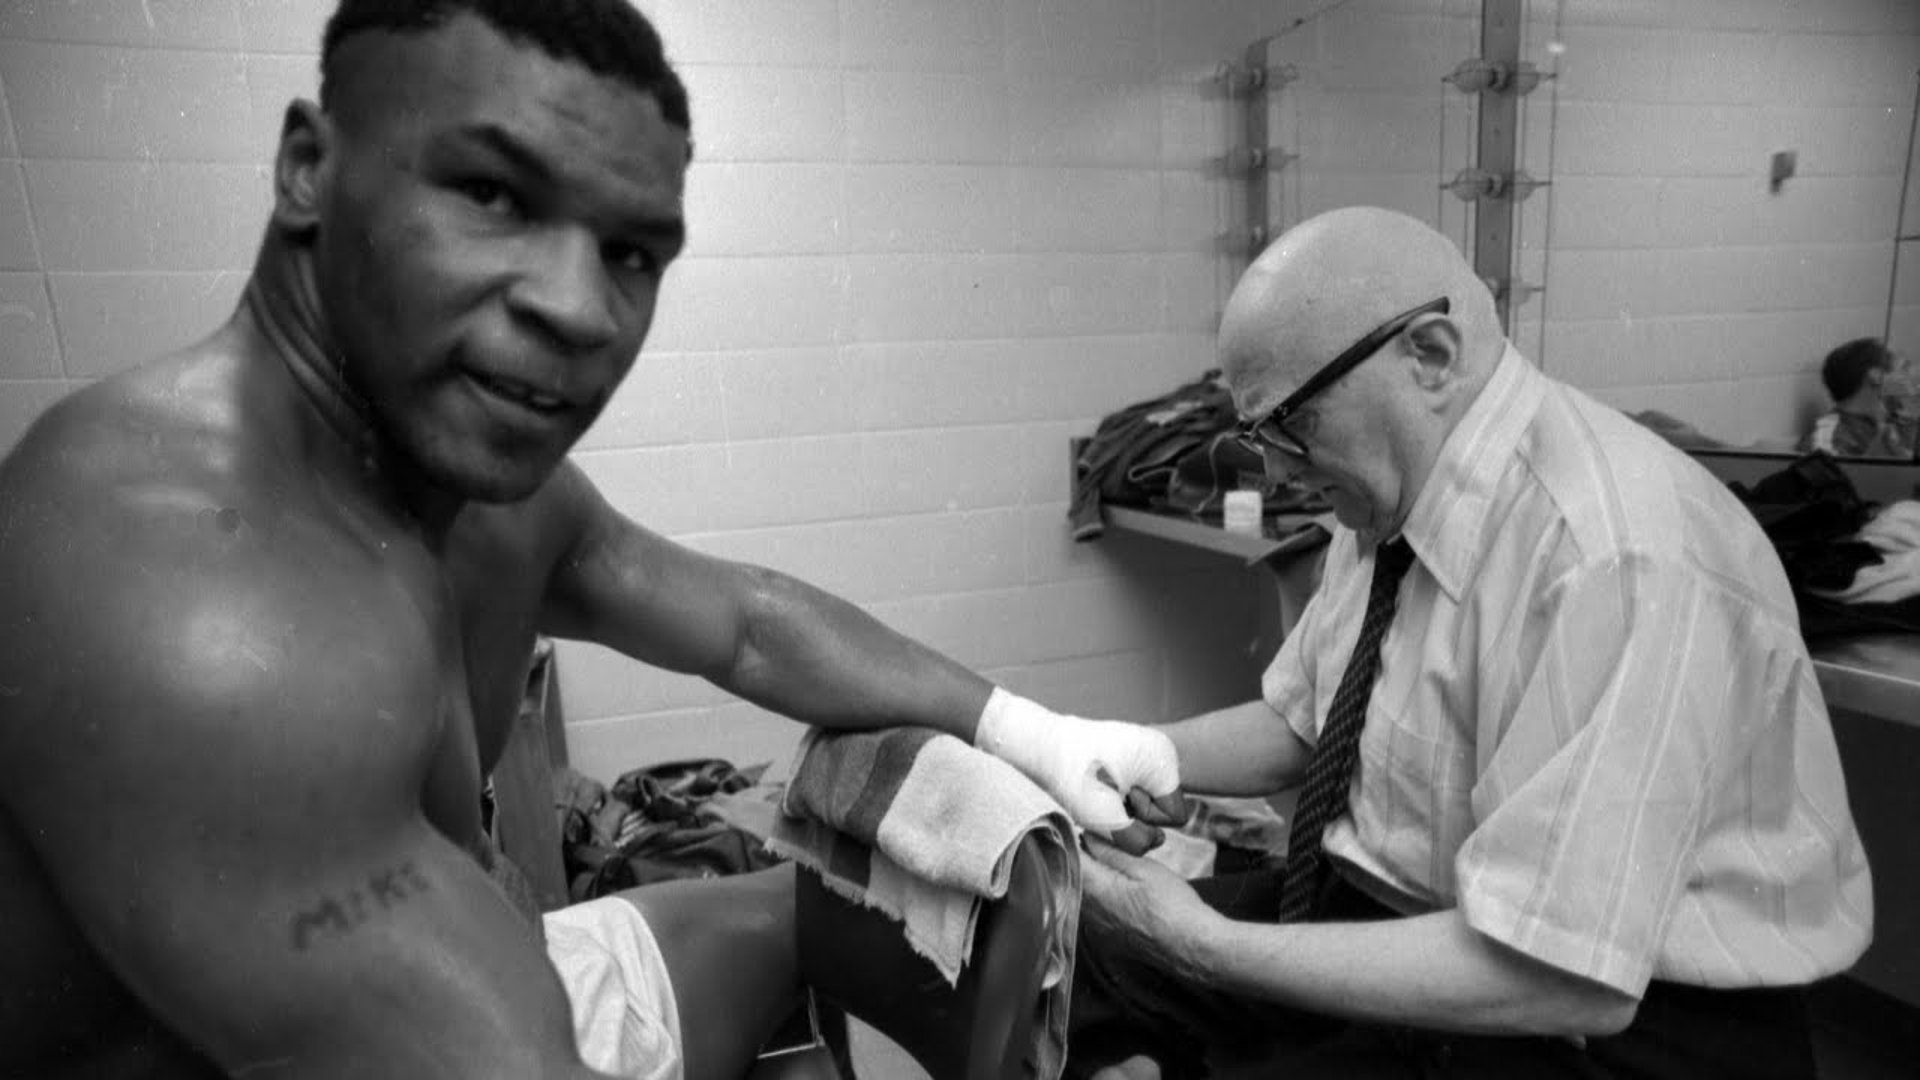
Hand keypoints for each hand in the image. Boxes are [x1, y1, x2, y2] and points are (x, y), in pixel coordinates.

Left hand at [974, 689, 1182, 832]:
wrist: (1037, 743)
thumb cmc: (1070, 775)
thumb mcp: (1106, 819)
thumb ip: (1138, 840)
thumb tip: (1153, 842)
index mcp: (1163, 761)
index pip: (1175, 816)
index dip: (1146, 820)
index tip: (1118, 805)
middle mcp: (1160, 750)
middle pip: (1159, 806)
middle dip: (1133, 811)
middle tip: (1102, 797)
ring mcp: (1144, 747)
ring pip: (1143, 797)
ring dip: (1121, 803)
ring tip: (1094, 790)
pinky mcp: (1126, 749)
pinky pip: (1130, 783)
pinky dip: (1113, 790)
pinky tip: (1092, 785)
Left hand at [1078, 834, 1217, 981]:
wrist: (1192, 947)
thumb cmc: (1172, 906)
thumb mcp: (1144, 869)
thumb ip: (1110, 853)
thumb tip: (1088, 837)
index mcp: (1094, 890)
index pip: (1069, 858)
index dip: (1073, 838)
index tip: (1085, 826)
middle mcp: (1088, 912)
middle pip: (1073, 876)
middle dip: (1083, 856)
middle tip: (1102, 838)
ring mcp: (1096, 928)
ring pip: (1082, 892)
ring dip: (1092, 875)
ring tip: (1114, 860)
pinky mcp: (1107, 937)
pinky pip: (1094, 909)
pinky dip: (1100, 894)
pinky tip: (1120, 887)